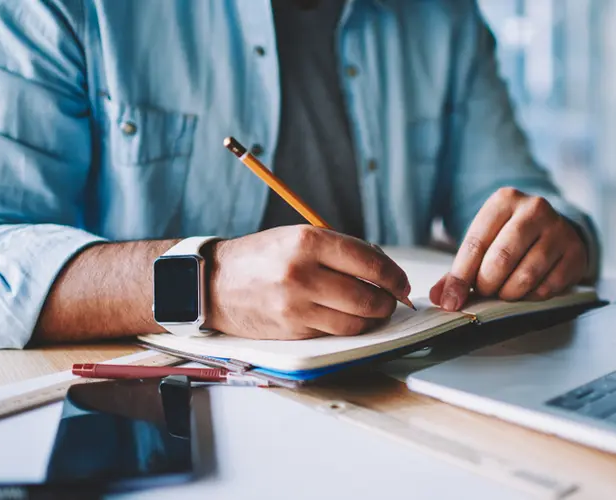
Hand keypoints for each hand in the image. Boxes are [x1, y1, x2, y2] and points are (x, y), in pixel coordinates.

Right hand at [206, 226, 410, 339]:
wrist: (214, 282)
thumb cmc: (263, 257)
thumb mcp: (299, 237)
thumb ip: (341, 251)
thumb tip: (385, 271)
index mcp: (309, 242)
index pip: (370, 262)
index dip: (395, 276)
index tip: (401, 283)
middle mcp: (303, 273)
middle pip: (368, 297)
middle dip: (387, 302)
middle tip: (389, 300)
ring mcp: (296, 306)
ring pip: (355, 322)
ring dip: (371, 319)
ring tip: (371, 310)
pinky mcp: (292, 330)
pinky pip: (334, 333)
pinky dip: (346, 328)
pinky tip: (345, 318)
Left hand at [430, 188, 587, 310]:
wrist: (556, 229)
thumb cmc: (511, 238)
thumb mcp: (485, 242)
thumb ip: (460, 270)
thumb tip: (441, 298)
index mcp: (504, 201)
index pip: (475, 243)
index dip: (460, 277)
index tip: (451, 301)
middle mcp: (533, 209)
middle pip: (500, 259)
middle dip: (487, 285)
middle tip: (485, 291)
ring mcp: (558, 229)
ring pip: (525, 275)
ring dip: (509, 293)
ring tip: (505, 290)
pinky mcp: (575, 252)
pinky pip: (548, 287)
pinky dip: (532, 296)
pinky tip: (528, 289)